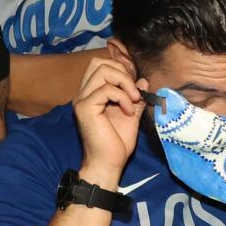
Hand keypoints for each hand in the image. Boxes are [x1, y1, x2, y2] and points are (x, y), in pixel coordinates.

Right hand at [73, 54, 142, 180]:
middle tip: (134, 92)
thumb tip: (143, 80)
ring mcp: (82, 100)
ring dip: (124, 82)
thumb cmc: (117, 142)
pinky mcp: (85, 108)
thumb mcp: (131, 114)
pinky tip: (129, 111)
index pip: (100, 65)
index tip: (135, 88)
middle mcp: (83, 93)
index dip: (120, 69)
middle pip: (98, 62)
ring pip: (102, 70)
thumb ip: (135, 96)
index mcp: (91, 93)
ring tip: (134, 100)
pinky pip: (106, 90)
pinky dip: (123, 97)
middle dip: (122, 72)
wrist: (109, 163)